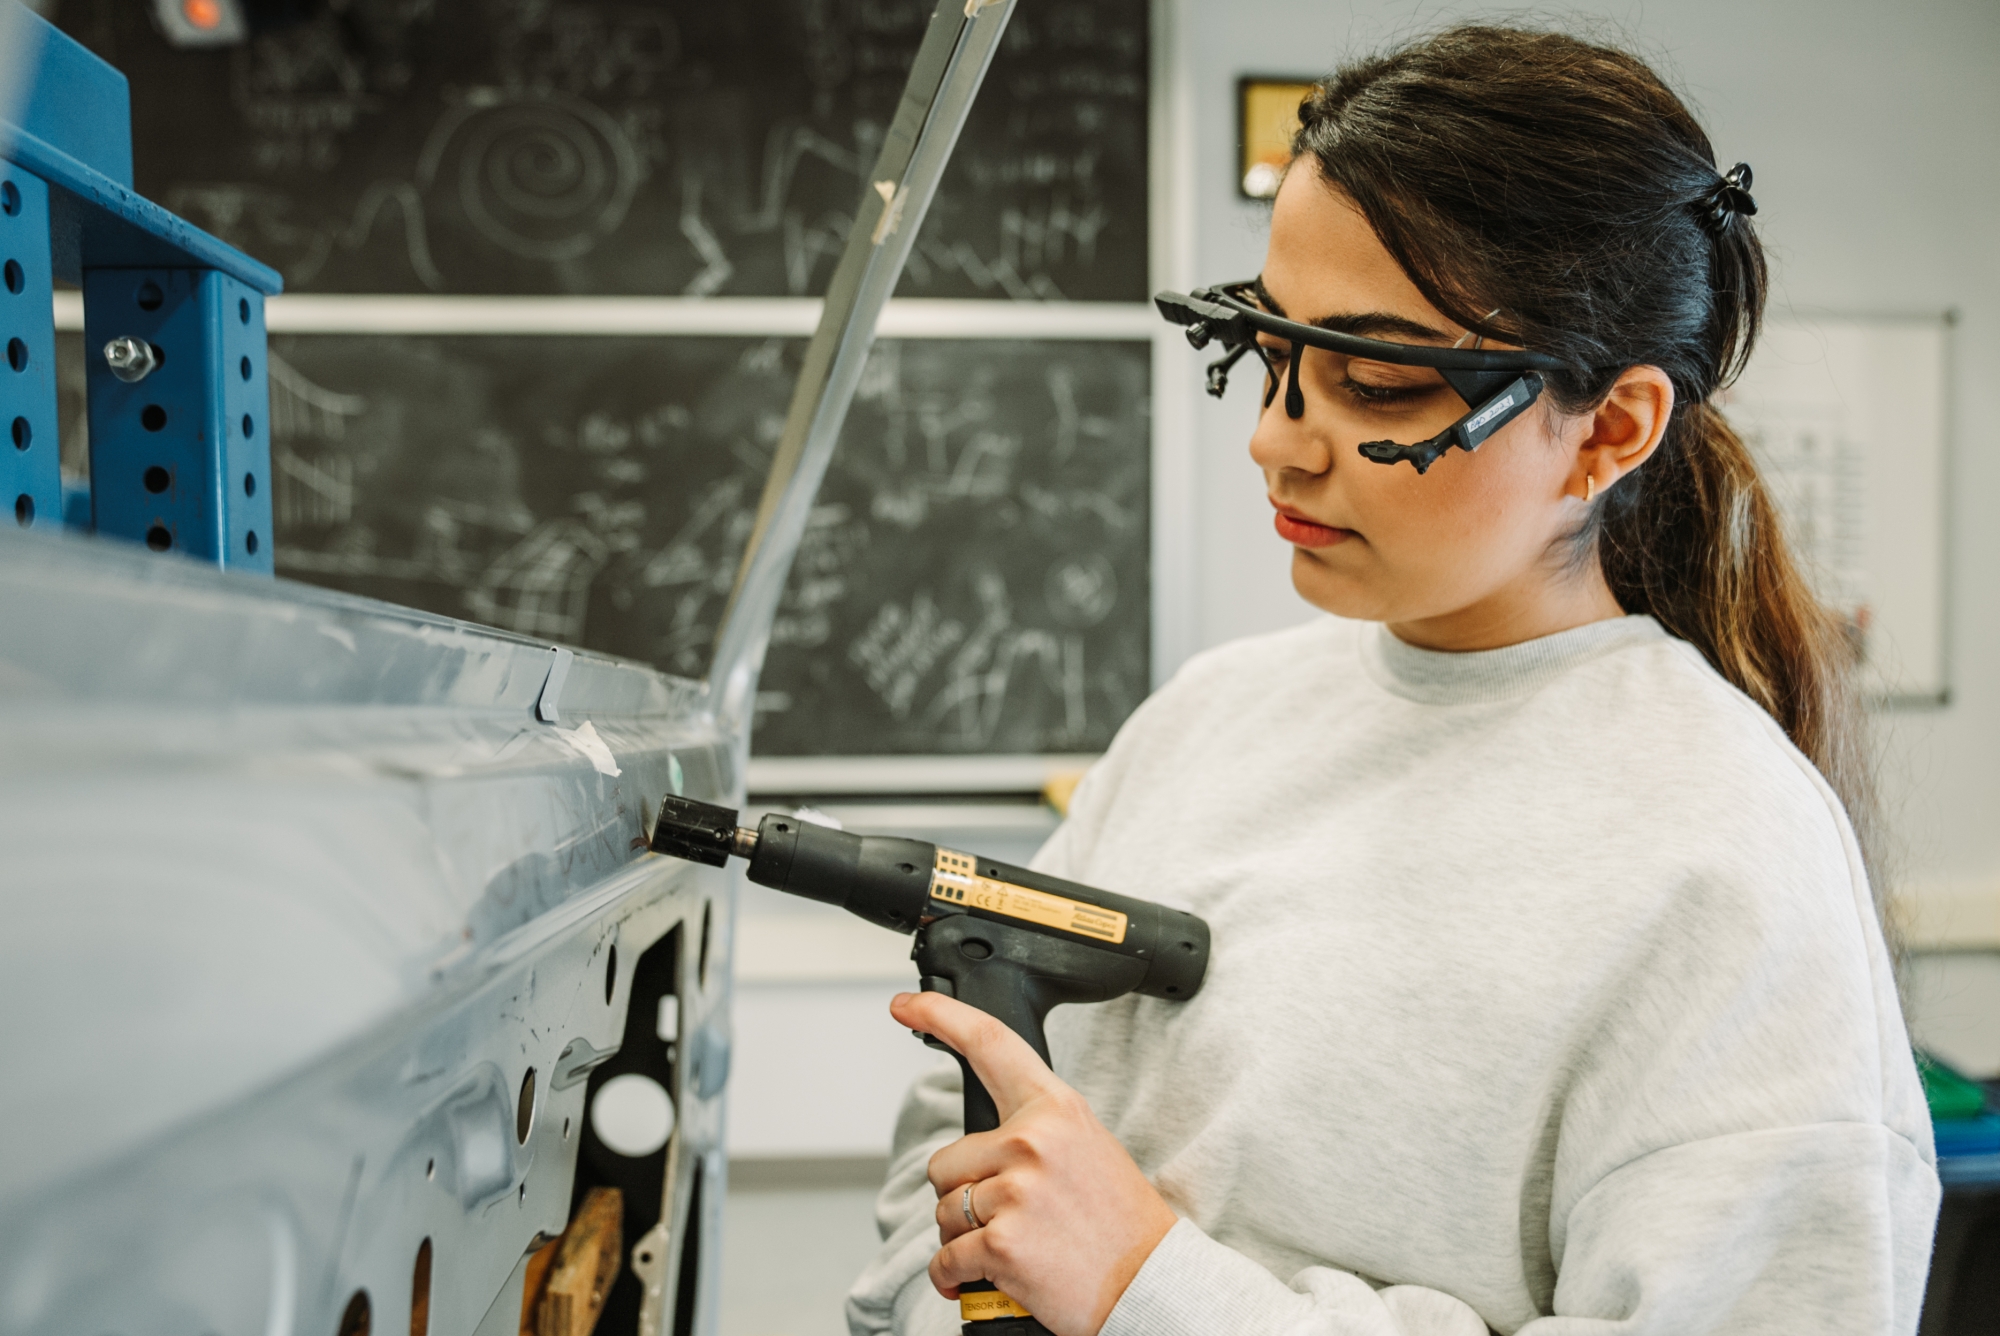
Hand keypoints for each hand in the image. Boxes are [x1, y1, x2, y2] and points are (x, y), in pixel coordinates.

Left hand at [890, 990, 1177, 1335]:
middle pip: (946, 1162)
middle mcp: (1032, 1142)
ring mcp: (1016, 1192)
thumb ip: (1035, 1131)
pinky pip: (946, 1257)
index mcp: (1055, 1110)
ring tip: (1018, 1244)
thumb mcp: (1087, 1148)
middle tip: (1014, 1216)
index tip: (906, 1007)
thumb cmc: (1120, 1223)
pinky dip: (955, 1275)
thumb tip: (982, 1143)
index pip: (990, 1045)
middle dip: (963, 1195)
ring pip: (944, 1212)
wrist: (1153, 1284)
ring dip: (965, 1236)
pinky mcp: (1002, 1243)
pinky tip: (989, 1275)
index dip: (941, 1017)